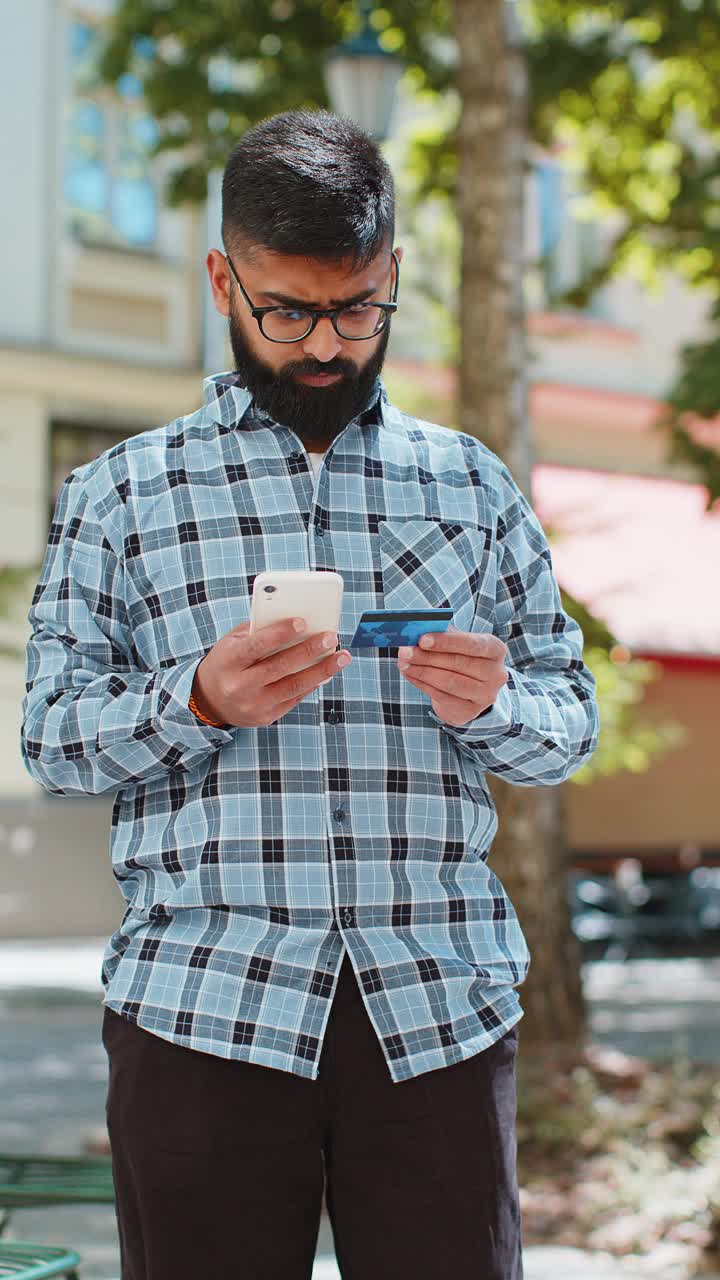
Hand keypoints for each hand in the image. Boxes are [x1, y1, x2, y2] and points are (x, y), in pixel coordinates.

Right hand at [191, 618, 350, 727]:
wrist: (208, 701)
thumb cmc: (226, 662)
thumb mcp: (231, 643)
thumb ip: (258, 631)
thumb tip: (297, 623)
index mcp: (228, 661)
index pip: (256, 646)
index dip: (280, 634)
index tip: (303, 622)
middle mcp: (239, 685)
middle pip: (280, 666)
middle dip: (309, 651)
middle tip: (332, 638)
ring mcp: (253, 704)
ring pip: (293, 686)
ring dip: (322, 671)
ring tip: (341, 657)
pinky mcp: (265, 717)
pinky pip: (294, 698)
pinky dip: (312, 684)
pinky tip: (326, 672)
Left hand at [397, 627, 507, 726]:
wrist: (471, 691)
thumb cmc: (463, 658)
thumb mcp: (459, 643)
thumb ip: (444, 635)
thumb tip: (418, 630)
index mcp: (496, 650)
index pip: (472, 644)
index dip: (447, 642)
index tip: (422, 639)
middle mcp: (496, 674)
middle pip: (459, 664)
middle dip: (428, 657)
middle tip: (405, 651)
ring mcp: (485, 695)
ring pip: (449, 682)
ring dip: (422, 671)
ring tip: (403, 663)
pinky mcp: (469, 711)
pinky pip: (442, 696)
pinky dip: (422, 684)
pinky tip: (410, 674)